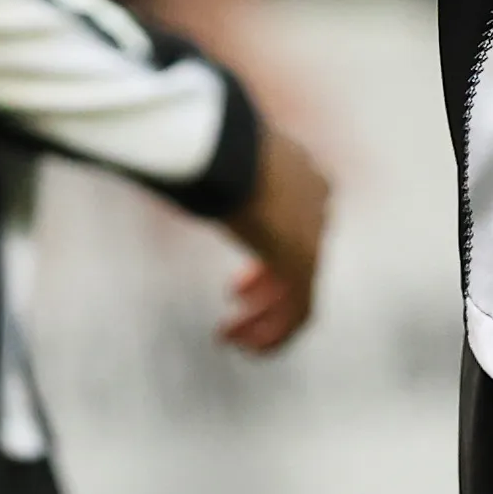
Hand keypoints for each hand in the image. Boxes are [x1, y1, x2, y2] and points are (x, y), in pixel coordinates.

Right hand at [215, 119, 331, 354]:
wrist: (230, 149)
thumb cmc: (210, 146)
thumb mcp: (214, 160)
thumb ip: (211, 175)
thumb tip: (176, 162)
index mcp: (304, 174)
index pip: (293, 224)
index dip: (264, 264)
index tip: (235, 286)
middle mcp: (317, 203)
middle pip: (299, 258)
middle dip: (265, 289)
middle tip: (234, 302)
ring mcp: (315, 233)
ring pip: (299, 291)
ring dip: (264, 319)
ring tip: (229, 335)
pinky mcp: (305, 261)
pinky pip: (300, 312)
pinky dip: (273, 334)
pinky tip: (245, 347)